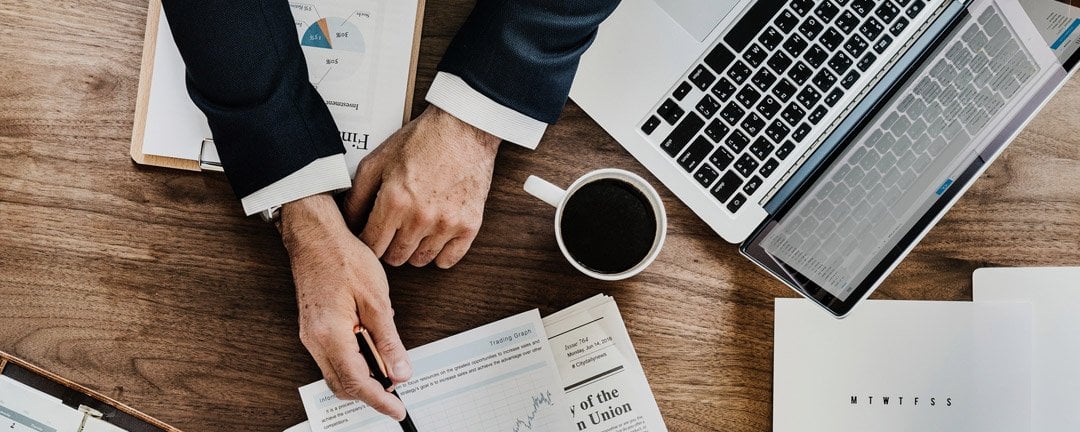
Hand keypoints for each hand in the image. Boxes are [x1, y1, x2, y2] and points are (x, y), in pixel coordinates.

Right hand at [280, 194, 411, 419]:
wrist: (316, 236)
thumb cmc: (343, 258)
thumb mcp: (377, 300)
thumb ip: (388, 341)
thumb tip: (400, 371)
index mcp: (330, 334)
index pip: (356, 382)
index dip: (379, 401)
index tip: (397, 410)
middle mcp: (314, 340)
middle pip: (342, 385)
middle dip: (370, 393)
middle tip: (397, 389)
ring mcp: (311, 336)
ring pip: (337, 373)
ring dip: (363, 376)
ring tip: (388, 365)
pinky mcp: (313, 329)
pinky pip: (333, 358)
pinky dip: (354, 361)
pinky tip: (372, 346)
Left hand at [343, 105, 500, 267]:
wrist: (464, 128)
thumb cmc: (422, 140)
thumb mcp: (378, 161)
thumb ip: (357, 195)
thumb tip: (347, 222)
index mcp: (394, 201)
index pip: (371, 245)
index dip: (367, 242)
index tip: (371, 236)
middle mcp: (420, 217)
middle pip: (394, 258)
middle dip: (388, 247)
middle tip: (392, 231)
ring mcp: (447, 224)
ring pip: (420, 260)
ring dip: (413, 250)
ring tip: (414, 230)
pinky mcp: (469, 225)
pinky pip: (448, 260)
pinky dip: (439, 253)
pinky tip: (434, 237)